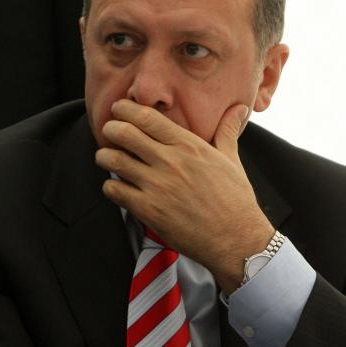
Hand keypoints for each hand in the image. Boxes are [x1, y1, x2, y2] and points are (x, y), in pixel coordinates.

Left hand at [95, 99, 274, 292]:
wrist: (235, 238)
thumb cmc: (235, 199)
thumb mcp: (231, 160)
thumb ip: (227, 131)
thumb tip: (240, 109)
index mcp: (189, 146)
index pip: (147, 117)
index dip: (126, 109)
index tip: (119, 108)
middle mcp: (170, 162)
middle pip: (124, 133)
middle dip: (111, 129)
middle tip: (110, 132)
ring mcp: (157, 186)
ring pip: (113, 160)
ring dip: (105, 156)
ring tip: (107, 157)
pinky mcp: (148, 210)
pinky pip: (114, 190)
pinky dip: (110, 186)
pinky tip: (117, 187)